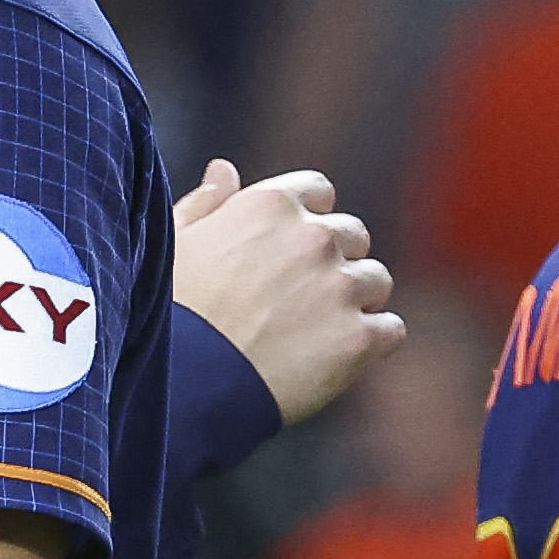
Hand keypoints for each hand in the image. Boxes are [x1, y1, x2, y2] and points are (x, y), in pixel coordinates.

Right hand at [171, 159, 400, 424]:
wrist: (183, 389)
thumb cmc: (167, 316)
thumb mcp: (173, 248)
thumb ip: (206, 205)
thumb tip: (224, 170)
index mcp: (270, 205)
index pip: (318, 192)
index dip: (306, 221)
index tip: (287, 251)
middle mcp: (313, 238)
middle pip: (352, 237)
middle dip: (332, 263)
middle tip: (296, 301)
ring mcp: (340, 288)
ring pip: (376, 281)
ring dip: (355, 302)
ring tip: (314, 333)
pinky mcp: (358, 339)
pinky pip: (390, 329)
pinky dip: (371, 342)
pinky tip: (335, 358)